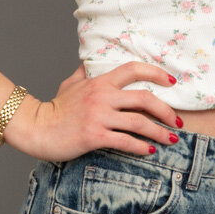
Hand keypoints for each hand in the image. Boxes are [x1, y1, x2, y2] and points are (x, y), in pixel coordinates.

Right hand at [3, 61, 183, 161]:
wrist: (36, 128)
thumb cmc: (55, 108)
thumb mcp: (71, 84)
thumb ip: (86, 73)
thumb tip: (92, 63)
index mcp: (99, 81)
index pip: (133, 69)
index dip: (156, 72)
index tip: (172, 80)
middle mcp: (102, 96)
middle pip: (144, 98)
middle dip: (166, 111)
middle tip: (178, 121)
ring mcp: (98, 116)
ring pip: (139, 122)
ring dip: (160, 132)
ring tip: (172, 139)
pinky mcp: (94, 136)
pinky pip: (125, 141)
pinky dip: (141, 147)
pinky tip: (149, 151)